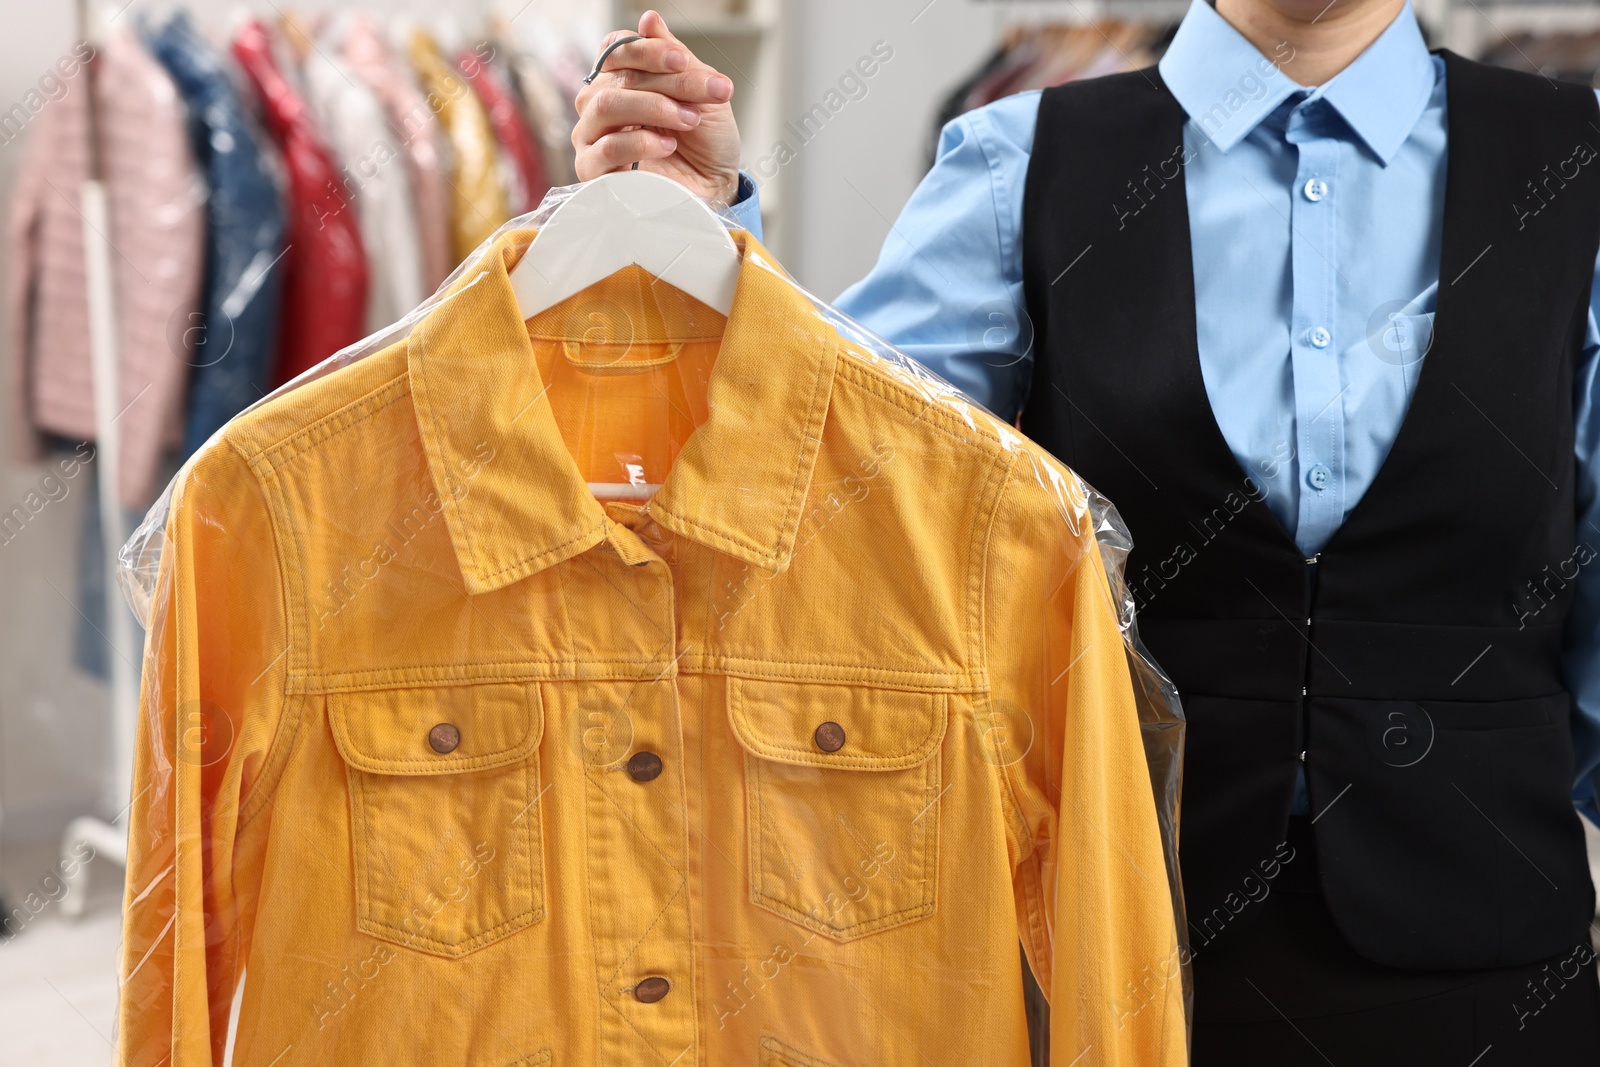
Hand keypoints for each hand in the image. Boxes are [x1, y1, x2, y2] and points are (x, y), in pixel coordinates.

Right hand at [573, 10, 741, 202]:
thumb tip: (649, 19)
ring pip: (605, 105)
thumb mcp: (701, 91)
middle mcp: (600, 105)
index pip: (616, 49)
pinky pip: (606, 147)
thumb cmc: (707, 140)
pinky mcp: (595, 172)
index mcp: (622, 80)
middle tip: (705, 94)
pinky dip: (640, 143)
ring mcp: (593, 137)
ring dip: (654, 108)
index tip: (682, 60)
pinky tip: (667, 145)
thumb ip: (674, 58)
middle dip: (666, 82)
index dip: (646, 49)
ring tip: (689, 120)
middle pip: (616, 77)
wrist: (716, 186)